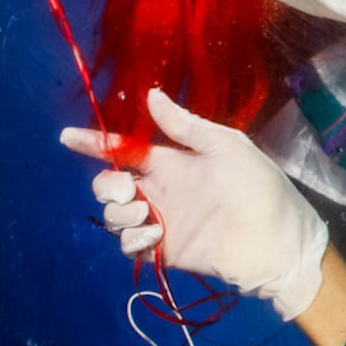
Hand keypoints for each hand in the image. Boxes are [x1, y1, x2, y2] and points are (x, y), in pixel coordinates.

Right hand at [60, 89, 328, 320]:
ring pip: (114, 214)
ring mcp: (161, 221)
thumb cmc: (259, 185)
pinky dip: (132, 239)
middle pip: (110, 184)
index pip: (126, 150)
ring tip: (145, 213)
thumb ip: (184, 126)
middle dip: (106, 183)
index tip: (67, 137)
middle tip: (128, 187)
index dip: (96, 144)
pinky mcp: (164, 250)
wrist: (278, 239)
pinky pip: (127, 245)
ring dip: (118, 211)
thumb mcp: (225, 145)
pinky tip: (154, 234)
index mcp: (174, 161)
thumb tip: (151, 95)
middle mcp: (162, 190)